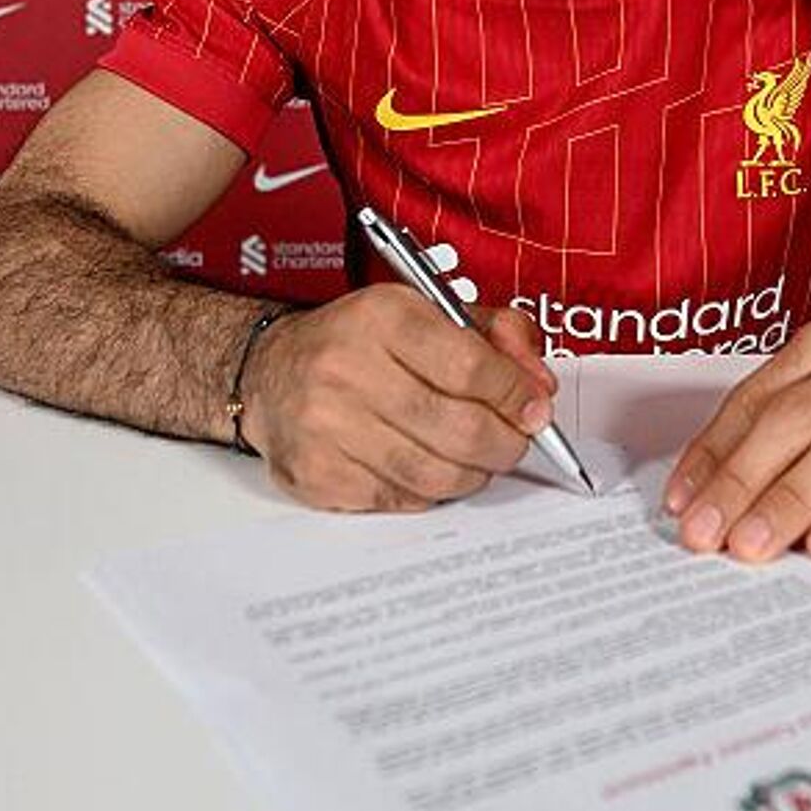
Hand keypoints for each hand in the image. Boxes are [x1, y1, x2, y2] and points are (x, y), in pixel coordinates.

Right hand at [241, 287, 557, 511]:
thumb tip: (538, 384)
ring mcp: (327, 426)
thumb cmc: (359, 342)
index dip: (515, 394)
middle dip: (505, 443)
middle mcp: (348, 369)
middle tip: (515, 441)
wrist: (271, 373)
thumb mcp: (426, 311)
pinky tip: (430, 467)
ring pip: (435, 473)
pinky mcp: (317, 474)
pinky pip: (401, 499)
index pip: (471, 365)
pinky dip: (431, 491)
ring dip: (474, 472)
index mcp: (382, 318)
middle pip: (459, 428)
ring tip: (478, 458)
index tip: (536, 408)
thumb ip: (494, 335)